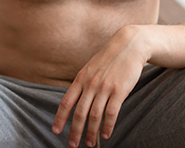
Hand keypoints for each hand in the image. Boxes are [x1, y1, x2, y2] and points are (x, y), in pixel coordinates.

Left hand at [52, 26, 147, 146]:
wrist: (129, 45)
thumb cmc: (110, 59)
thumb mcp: (91, 68)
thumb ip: (83, 82)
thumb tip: (76, 99)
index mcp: (81, 78)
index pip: (66, 101)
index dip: (60, 117)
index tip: (55, 130)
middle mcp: (90, 84)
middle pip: (79, 112)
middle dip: (74, 130)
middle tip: (72, 144)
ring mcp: (104, 87)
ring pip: (94, 115)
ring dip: (91, 132)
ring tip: (89, 144)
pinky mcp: (119, 91)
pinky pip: (111, 112)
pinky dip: (108, 126)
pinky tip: (106, 135)